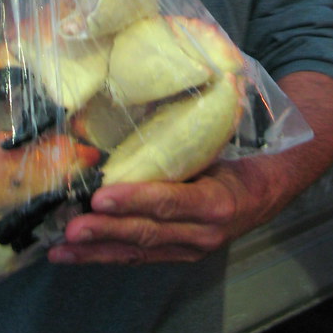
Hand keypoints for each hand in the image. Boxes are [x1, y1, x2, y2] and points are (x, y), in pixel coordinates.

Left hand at [47, 72, 332, 265]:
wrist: (271, 191)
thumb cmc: (240, 155)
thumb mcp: (220, 140)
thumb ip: (192, 126)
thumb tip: (162, 75)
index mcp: (218, 202)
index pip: (172, 201)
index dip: (137, 200)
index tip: (104, 195)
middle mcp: (202, 233)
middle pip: (149, 233)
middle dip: (107, 230)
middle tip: (72, 225)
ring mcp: (188, 249)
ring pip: (138, 252)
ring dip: (97, 250)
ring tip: (61, 246)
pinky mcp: (175, 253)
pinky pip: (136, 257)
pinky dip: (103, 255)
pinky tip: (72, 253)